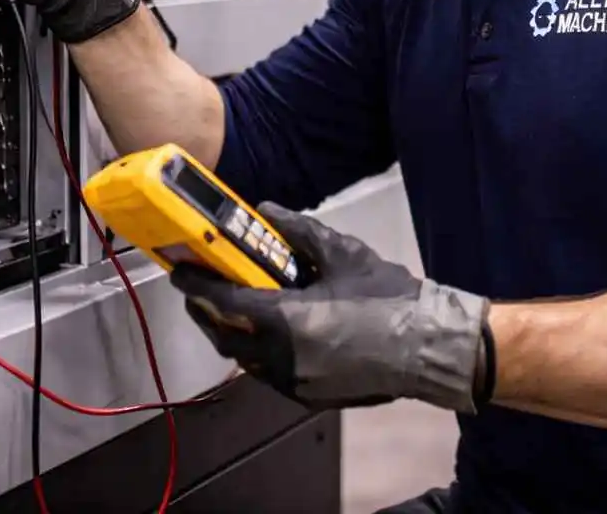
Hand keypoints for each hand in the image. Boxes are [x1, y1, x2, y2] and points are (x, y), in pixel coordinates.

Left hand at [170, 202, 489, 412]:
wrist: (428, 345)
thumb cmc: (387, 295)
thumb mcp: (341, 253)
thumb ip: (298, 231)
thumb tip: (265, 210)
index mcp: (289, 320)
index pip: (225, 303)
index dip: (197, 286)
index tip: (178, 271)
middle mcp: (283, 358)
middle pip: (225, 337)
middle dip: (205, 311)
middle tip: (198, 287)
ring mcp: (296, 383)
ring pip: (244, 359)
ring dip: (229, 332)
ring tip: (228, 305)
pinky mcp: (310, 396)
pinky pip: (267, 372)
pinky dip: (255, 349)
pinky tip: (265, 329)